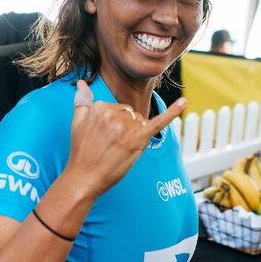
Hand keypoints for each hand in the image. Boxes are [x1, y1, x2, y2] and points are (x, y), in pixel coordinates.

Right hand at [64, 80, 186, 200]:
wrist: (83, 178)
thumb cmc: (81, 152)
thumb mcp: (76, 122)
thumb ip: (82, 100)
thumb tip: (81, 83)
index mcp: (100, 106)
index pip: (119, 109)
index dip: (115, 125)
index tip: (104, 138)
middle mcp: (113, 113)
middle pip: (131, 115)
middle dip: (126, 129)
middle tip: (111, 146)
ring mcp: (126, 127)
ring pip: (141, 123)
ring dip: (135, 135)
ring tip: (118, 150)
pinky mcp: (137, 140)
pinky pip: (158, 123)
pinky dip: (173, 112)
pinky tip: (184, 102)